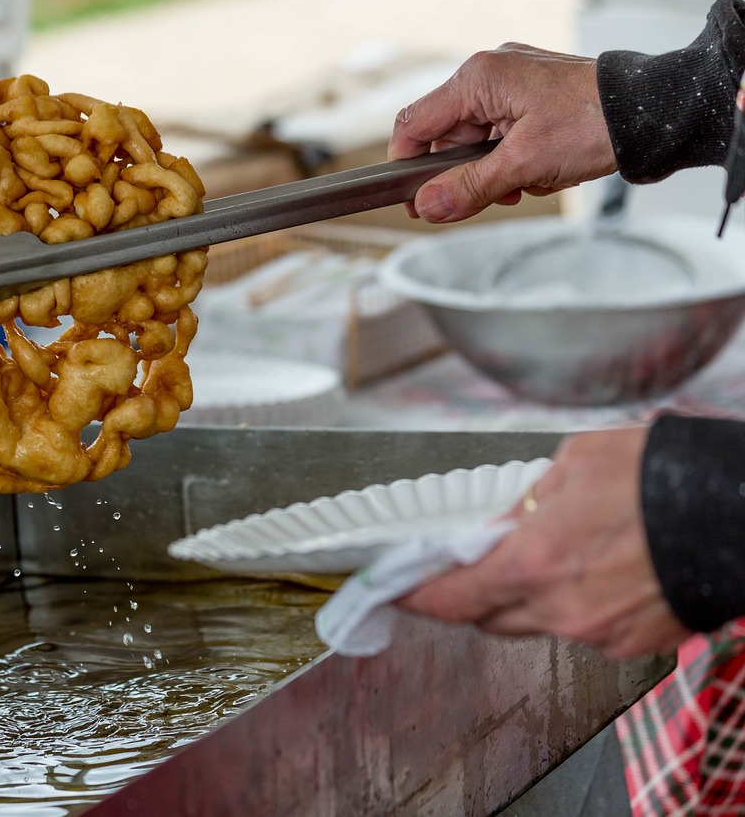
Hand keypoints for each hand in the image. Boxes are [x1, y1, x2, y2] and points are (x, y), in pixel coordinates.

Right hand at [389, 43, 618, 222]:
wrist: (654, 113)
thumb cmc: (596, 123)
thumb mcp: (524, 164)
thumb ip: (469, 187)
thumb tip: (428, 207)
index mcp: (479, 78)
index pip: (415, 123)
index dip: (406, 164)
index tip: (412, 198)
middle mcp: (491, 74)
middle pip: (447, 138)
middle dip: (464, 174)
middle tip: (483, 200)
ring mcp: (513, 85)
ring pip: (477, 142)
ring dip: (493, 173)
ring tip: (524, 184)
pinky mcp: (532, 98)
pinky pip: (503, 137)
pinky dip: (513, 162)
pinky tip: (537, 175)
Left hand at [394, 426, 690, 658]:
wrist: (737, 510)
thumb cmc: (663, 476)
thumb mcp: (573, 464)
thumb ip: (523, 502)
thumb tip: (501, 523)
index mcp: (534, 561)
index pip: (450, 597)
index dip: (416, 596)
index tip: (396, 590)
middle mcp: (560, 608)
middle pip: (487, 617)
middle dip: (471, 593)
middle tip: (471, 563)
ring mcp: (598, 632)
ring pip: (534, 625)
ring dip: (525, 598)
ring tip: (552, 554)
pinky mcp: (633, 643)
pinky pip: (581, 630)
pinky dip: (573, 606)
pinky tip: (594, 571)